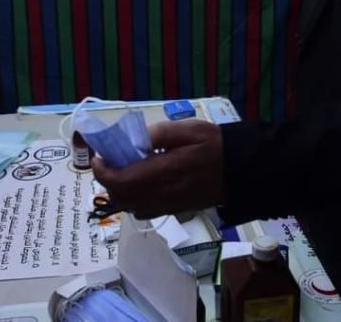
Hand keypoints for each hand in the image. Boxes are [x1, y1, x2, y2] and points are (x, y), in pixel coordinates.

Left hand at [92, 119, 223, 218]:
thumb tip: (134, 140)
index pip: (120, 181)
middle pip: (121, 198)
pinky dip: (135, 199)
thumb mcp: (188, 129)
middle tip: (112, 161)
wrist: (241, 170)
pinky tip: (144, 182)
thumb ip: (158, 133)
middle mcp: (162, 194)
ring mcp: (169, 205)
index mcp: (163, 172)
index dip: (102, 171)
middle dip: (109, 181)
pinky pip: (145, 210)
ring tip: (127, 171)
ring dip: (122, 191)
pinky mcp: (175, 210)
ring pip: (131, 207)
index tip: (99, 157)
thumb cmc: (214, 145)